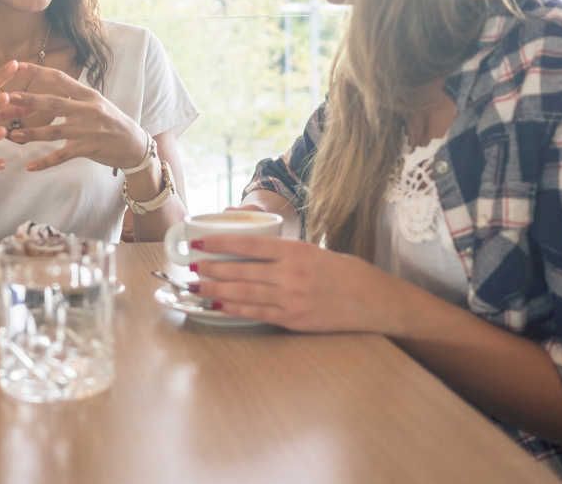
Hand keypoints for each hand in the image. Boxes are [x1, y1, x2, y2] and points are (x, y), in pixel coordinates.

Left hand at [3, 63, 146, 170]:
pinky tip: (30, 167)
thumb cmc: (113, 123)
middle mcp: (88, 109)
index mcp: (88, 95)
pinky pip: (62, 156)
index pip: (59, 78)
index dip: (38, 71)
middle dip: (27, 100)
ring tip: (12, 135)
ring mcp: (88, 130)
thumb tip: (52, 88)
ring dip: (30, 133)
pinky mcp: (88, 148)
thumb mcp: (97, 103)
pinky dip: (45, 162)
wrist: (135, 145)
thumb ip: (75, 97)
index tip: (18, 65)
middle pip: (52, 102)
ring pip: (53, 131)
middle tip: (5, 99)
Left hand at [191, 235, 404, 333]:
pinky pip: (256, 313)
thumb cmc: (343, 271)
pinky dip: (234, 309)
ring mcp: (291, 299)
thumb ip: (282, 251)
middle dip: (211, 268)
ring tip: (196, 285)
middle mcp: (290, 274)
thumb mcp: (313, 250)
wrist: (372, 300)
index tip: (199, 241)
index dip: (220, 243)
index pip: (248, 245)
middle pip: (241, 271)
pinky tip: (217, 305)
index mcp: (295, 251)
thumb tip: (248, 246)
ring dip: (216, 289)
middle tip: (190, 265)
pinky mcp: (292, 319)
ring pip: (244, 293)